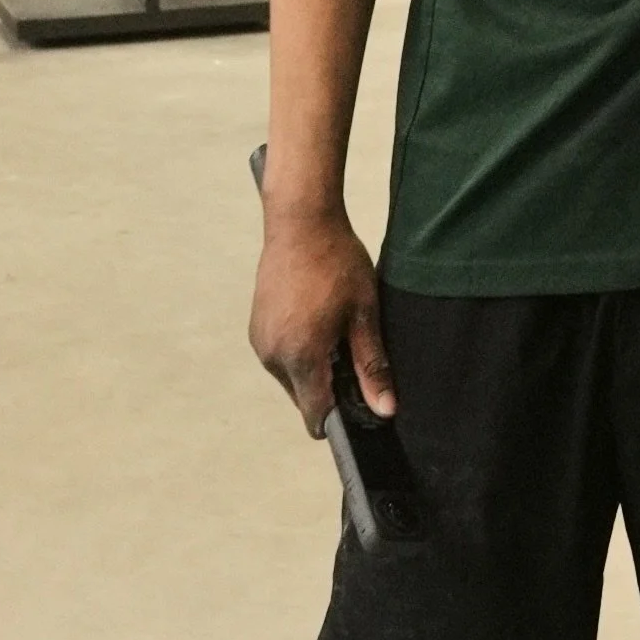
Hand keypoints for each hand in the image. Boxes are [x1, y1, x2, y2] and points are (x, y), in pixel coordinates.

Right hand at [250, 206, 393, 433]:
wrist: (300, 221)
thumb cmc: (337, 262)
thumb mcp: (364, 312)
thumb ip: (372, 365)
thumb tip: (385, 409)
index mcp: (300, 355)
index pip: (315, 415)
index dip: (339, 418)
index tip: (360, 405)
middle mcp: (273, 355)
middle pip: (303, 398)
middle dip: (328, 388)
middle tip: (353, 352)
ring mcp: (260, 342)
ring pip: (291, 378)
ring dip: (313, 369)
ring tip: (335, 330)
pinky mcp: (255, 329)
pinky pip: (280, 357)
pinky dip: (298, 352)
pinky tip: (317, 320)